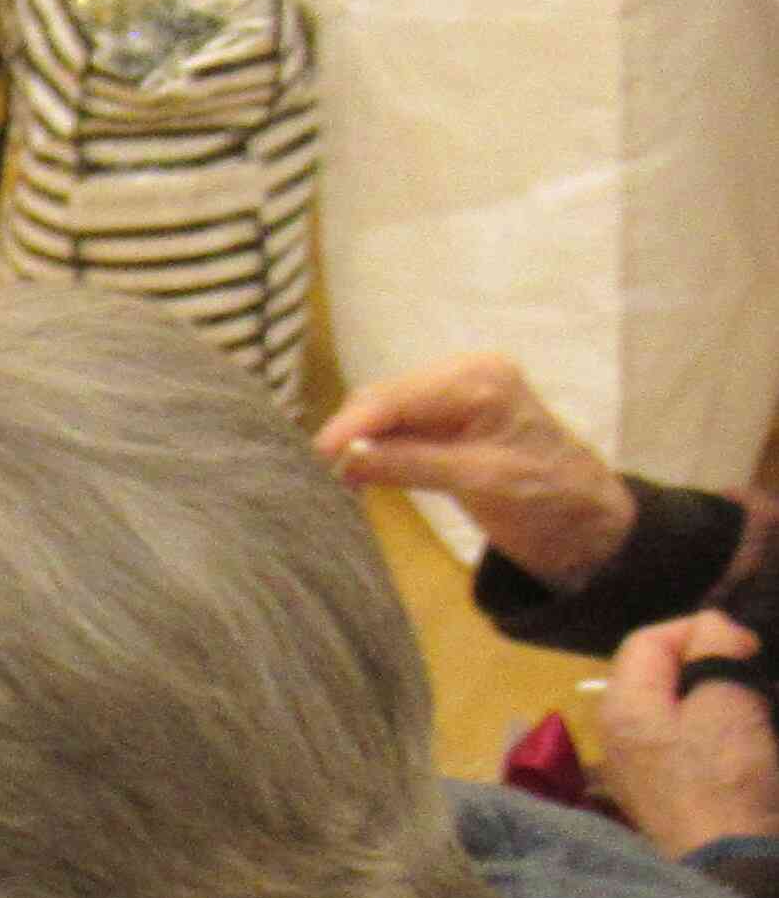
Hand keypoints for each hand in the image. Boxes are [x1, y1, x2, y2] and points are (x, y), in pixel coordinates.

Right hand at [318, 353, 634, 589]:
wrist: (584, 521)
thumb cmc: (547, 498)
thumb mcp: (481, 482)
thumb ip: (413, 464)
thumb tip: (346, 459)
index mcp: (480, 379)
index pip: (397, 396)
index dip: (351, 424)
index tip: (313, 455)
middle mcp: (463, 376)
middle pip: (384, 398)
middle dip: (348, 432)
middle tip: (313, 473)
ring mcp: (453, 396)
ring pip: (382, 413)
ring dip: (357, 442)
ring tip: (329, 476)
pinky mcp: (444, 420)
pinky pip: (394, 428)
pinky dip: (372, 449)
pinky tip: (355, 473)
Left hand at [598, 612, 778, 858]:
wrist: (733, 862)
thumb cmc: (726, 776)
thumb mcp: (724, 701)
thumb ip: (713, 651)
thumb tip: (711, 627)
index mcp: (621, 705)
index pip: (647, 640)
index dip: (698, 629)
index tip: (745, 647)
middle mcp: (618, 732)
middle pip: (659, 673)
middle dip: (708, 662)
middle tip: (752, 673)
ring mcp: (640, 765)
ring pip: (677, 705)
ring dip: (717, 695)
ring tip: (755, 703)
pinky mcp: (668, 789)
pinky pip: (687, 740)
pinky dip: (716, 727)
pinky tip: (746, 736)